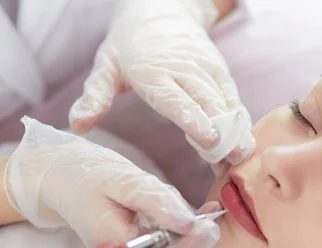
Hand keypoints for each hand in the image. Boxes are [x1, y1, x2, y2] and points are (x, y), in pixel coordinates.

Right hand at [4, 117, 220, 247]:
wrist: (64, 177)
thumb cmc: (87, 176)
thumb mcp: (122, 180)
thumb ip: (155, 201)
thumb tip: (189, 222)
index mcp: (116, 247)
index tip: (207, 225)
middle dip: (196, 244)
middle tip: (208, 216)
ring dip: (193, 235)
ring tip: (197, 209)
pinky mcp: (143, 245)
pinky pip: (173, 246)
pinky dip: (191, 230)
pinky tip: (204, 211)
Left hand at [68, 0, 255, 171]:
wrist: (161, 9)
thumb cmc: (128, 46)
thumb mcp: (105, 67)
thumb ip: (94, 97)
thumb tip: (78, 126)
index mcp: (152, 72)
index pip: (175, 99)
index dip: (193, 119)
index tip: (208, 140)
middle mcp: (183, 69)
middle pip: (206, 102)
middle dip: (222, 131)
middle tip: (232, 160)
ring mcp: (205, 69)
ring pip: (224, 101)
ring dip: (235, 130)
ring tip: (242, 157)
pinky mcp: (219, 71)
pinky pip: (232, 97)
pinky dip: (239, 120)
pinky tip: (243, 142)